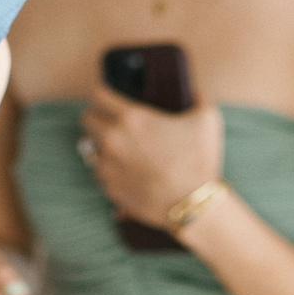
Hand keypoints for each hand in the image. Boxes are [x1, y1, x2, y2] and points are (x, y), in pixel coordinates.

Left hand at [80, 86, 222, 223]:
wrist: (194, 205)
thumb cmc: (200, 160)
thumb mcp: (207, 119)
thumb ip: (197, 97)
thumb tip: (193, 88)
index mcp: (131, 118)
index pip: (97, 95)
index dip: (103, 93)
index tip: (109, 96)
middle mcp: (113, 139)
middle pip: (86, 120)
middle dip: (97, 118)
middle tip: (113, 122)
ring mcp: (108, 165)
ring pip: (90, 148)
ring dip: (101, 146)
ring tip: (120, 149)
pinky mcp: (109, 188)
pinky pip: (100, 173)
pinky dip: (109, 170)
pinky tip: (125, 170)